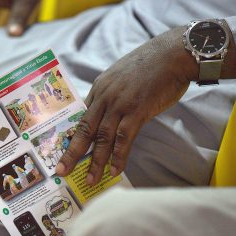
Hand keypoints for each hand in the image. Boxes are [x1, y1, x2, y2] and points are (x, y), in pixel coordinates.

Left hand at [55, 27, 196, 184]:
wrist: (173, 54)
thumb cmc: (151, 65)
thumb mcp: (122, 76)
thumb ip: (112, 94)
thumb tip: (108, 113)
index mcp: (100, 88)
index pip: (82, 117)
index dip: (72, 137)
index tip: (64, 152)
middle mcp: (105, 96)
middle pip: (84, 129)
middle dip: (72, 152)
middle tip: (62, 171)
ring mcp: (120, 104)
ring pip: (102, 137)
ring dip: (95, 161)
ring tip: (90, 180)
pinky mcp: (137, 111)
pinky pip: (124, 138)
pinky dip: (119, 156)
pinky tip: (115, 170)